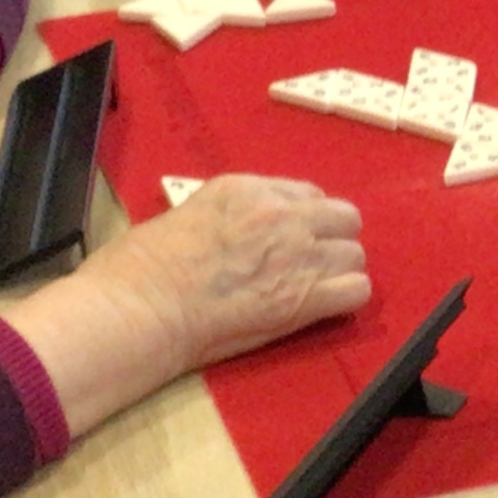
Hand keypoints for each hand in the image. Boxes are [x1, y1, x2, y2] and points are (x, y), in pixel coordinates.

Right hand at [1, 175, 368, 438]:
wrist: (141, 306)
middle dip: (331, 240)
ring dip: (338, 271)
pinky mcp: (304, 298)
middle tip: (309, 266)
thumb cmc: (141, 267)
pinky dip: (345, 299)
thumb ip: (229, 217)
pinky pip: (357, 291)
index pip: (306, 194)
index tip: (292, 240)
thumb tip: (243, 234)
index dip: (305, 220)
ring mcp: (297, 254)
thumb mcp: (187, 214)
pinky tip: (323, 309)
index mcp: (247, 189)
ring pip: (354, 254)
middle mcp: (280, 214)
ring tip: (314, 291)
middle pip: (342, 218)